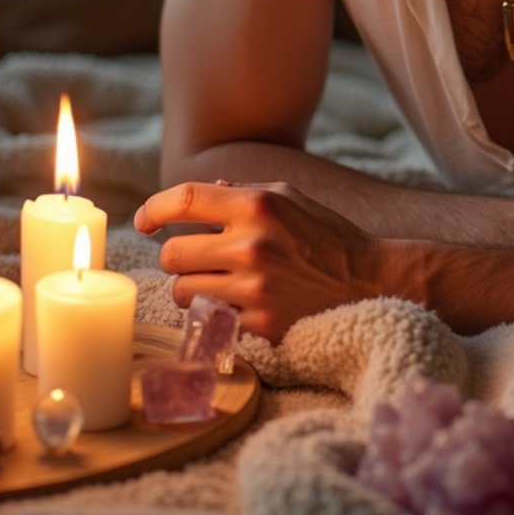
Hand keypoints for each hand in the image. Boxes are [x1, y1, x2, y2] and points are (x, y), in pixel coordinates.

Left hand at [134, 180, 383, 341]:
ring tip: (216, 282)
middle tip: (197, 258)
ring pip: (183, 291)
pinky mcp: (260, 322)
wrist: (369, 281)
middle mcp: (251, 244)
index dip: (154, 208)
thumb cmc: (325, 234)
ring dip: (191, 287)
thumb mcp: (289, 198)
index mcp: (257, 204)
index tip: (144, 221)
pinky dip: (216, 312)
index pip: (183, 199)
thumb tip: (206, 192)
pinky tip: (238, 303)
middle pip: (172, 254)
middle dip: (178, 256)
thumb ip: (242, 192)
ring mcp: (254, 287)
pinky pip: (210, 317)